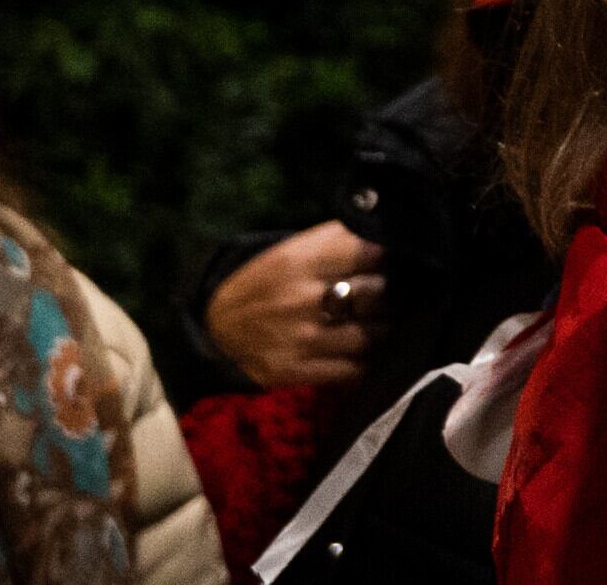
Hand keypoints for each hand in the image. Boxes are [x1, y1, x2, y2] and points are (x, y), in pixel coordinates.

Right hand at [203, 221, 387, 390]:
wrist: (214, 330)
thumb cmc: (262, 283)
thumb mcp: (291, 250)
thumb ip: (338, 241)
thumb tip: (385, 234)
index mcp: (299, 261)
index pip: (368, 252)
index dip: (387, 256)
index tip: (393, 259)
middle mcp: (301, 299)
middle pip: (376, 293)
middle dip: (387, 293)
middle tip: (388, 294)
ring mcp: (300, 338)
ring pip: (370, 333)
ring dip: (381, 327)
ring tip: (378, 321)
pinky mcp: (295, 372)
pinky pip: (352, 370)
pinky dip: (365, 361)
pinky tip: (364, 351)